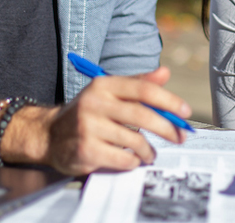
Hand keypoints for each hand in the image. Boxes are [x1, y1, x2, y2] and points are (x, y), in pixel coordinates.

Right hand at [3, 66, 190, 174]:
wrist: (49, 135)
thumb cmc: (87, 112)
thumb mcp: (109, 92)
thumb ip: (138, 84)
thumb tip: (165, 73)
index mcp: (103, 85)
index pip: (142, 89)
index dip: (168, 100)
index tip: (185, 111)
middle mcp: (94, 103)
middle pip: (141, 115)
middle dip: (166, 128)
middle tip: (180, 137)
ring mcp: (88, 127)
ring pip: (134, 141)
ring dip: (148, 150)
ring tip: (149, 153)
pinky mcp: (86, 150)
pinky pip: (122, 159)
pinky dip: (133, 161)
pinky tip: (131, 159)